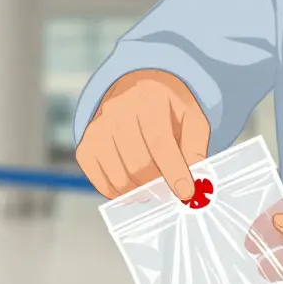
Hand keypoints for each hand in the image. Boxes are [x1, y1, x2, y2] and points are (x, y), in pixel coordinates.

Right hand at [76, 69, 210, 201]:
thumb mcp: (192, 119)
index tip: (185, 193)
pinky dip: (120, 193)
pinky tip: (133, 186)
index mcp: (149, 97)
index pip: (160, 143)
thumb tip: (196, 185)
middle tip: (169, 191)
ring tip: (153, 187)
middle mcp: (118, 109)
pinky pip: (101, 182)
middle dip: (158, 185)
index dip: (174, 172)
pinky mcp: (86, 145)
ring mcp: (98, 127)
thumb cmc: (168, 109)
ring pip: (120, 178)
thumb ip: (196, 150)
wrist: (135, 90)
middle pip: (139, 164)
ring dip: (140, 192)